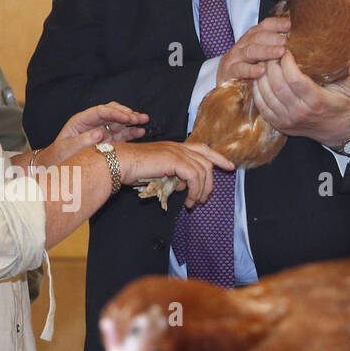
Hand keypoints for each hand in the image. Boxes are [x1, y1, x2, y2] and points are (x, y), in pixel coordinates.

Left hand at [38, 102, 148, 165]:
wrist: (56, 166)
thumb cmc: (59, 157)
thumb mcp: (68, 149)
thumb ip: (83, 140)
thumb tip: (100, 133)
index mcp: (81, 121)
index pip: (101, 112)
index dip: (115, 113)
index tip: (127, 117)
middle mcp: (92, 123)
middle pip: (112, 112)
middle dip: (126, 113)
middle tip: (139, 117)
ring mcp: (101, 131)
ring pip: (119, 121)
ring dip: (132, 120)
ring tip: (144, 120)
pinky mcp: (107, 141)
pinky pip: (121, 133)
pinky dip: (131, 131)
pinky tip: (141, 131)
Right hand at [116, 141, 233, 207]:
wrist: (120, 163)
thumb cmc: (132, 169)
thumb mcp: (157, 172)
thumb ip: (172, 176)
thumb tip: (182, 186)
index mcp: (175, 147)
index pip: (203, 149)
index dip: (218, 158)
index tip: (229, 167)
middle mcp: (178, 146)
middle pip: (207, 160)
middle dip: (212, 181)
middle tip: (206, 199)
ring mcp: (177, 151)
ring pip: (203, 170)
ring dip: (202, 190)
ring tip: (195, 203)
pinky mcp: (175, 159)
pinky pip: (195, 176)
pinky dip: (196, 190)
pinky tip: (189, 200)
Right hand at [218, 16, 290, 83]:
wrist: (225, 86)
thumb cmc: (249, 71)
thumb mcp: (261, 57)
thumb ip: (275, 48)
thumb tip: (298, 43)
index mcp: (251, 39)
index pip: (264, 26)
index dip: (276, 24)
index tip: (289, 25)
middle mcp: (242, 45)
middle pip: (258, 36)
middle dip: (274, 37)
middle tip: (288, 41)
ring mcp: (234, 58)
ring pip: (251, 50)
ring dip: (267, 51)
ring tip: (281, 52)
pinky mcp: (229, 72)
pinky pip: (240, 69)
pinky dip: (251, 70)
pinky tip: (262, 71)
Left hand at [251, 51, 349, 146]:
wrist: (333, 131)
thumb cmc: (340, 105)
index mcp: (316, 100)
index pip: (294, 79)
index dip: (286, 63)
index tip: (286, 50)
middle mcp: (299, 111)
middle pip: (277, 85)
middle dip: (271, 65)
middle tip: (271, 52)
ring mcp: (286, 119)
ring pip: (266, 94)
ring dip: (262, 76)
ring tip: (264, 61)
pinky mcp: (278, 124)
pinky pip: (261, 106)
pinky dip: (257, 90)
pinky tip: (259, 77)